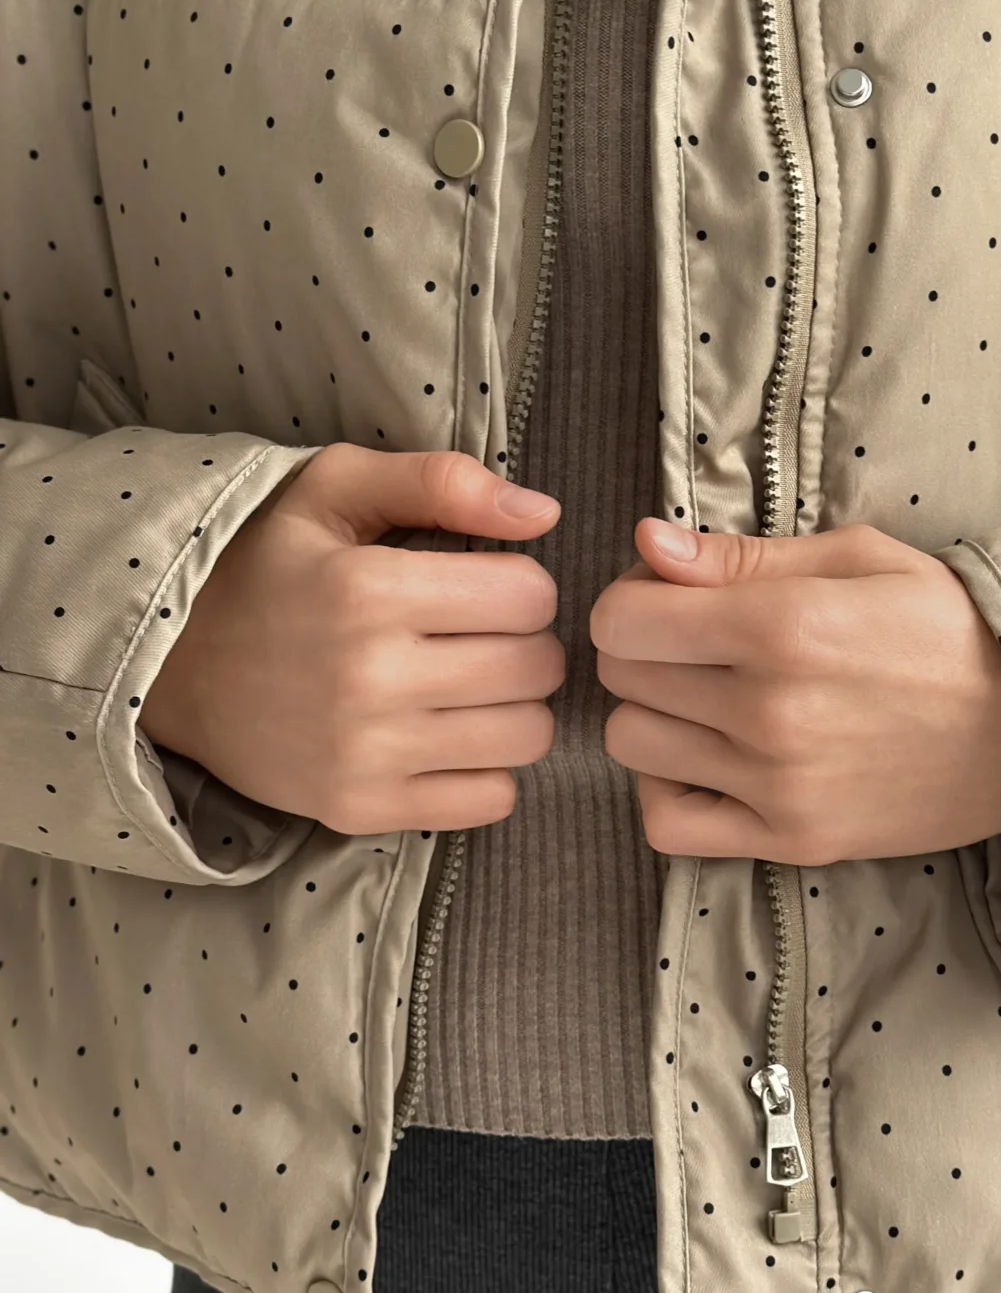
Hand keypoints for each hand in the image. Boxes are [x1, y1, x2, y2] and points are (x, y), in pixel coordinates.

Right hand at [140, 444, 566, 834]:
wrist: (166, 666)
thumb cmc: (264, 565)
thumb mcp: (332, 490)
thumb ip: (439, 481)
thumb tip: (542, 512)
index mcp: (368, 590)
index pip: (529, 596)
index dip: (522, 584)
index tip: (487, 586)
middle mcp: (369, 678)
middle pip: (536, 668)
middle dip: (527, 643)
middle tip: (485, 636)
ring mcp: (365, 755)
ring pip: (527, 736)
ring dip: (516, 707)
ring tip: (472, 686)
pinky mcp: (360, 810)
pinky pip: (493, 799)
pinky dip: (488, 769)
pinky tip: (450, 738)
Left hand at [590, 518, 1000, 863]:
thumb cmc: (951, 624)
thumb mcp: (859, 557)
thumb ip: (743, 556)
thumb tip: (648, 545)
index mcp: (783, 626)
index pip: (622, 620)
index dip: (632, 599)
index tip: (667, 596)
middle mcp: (769, 711)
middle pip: (622, 679)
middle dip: (643, 649)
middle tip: (692, 642)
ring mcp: (778, 785)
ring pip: (632, 746)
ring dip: (652, 715)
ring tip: (702, 699)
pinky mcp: (793, 840)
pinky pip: (669, 826)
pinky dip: (665, 792)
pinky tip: (703, 762)